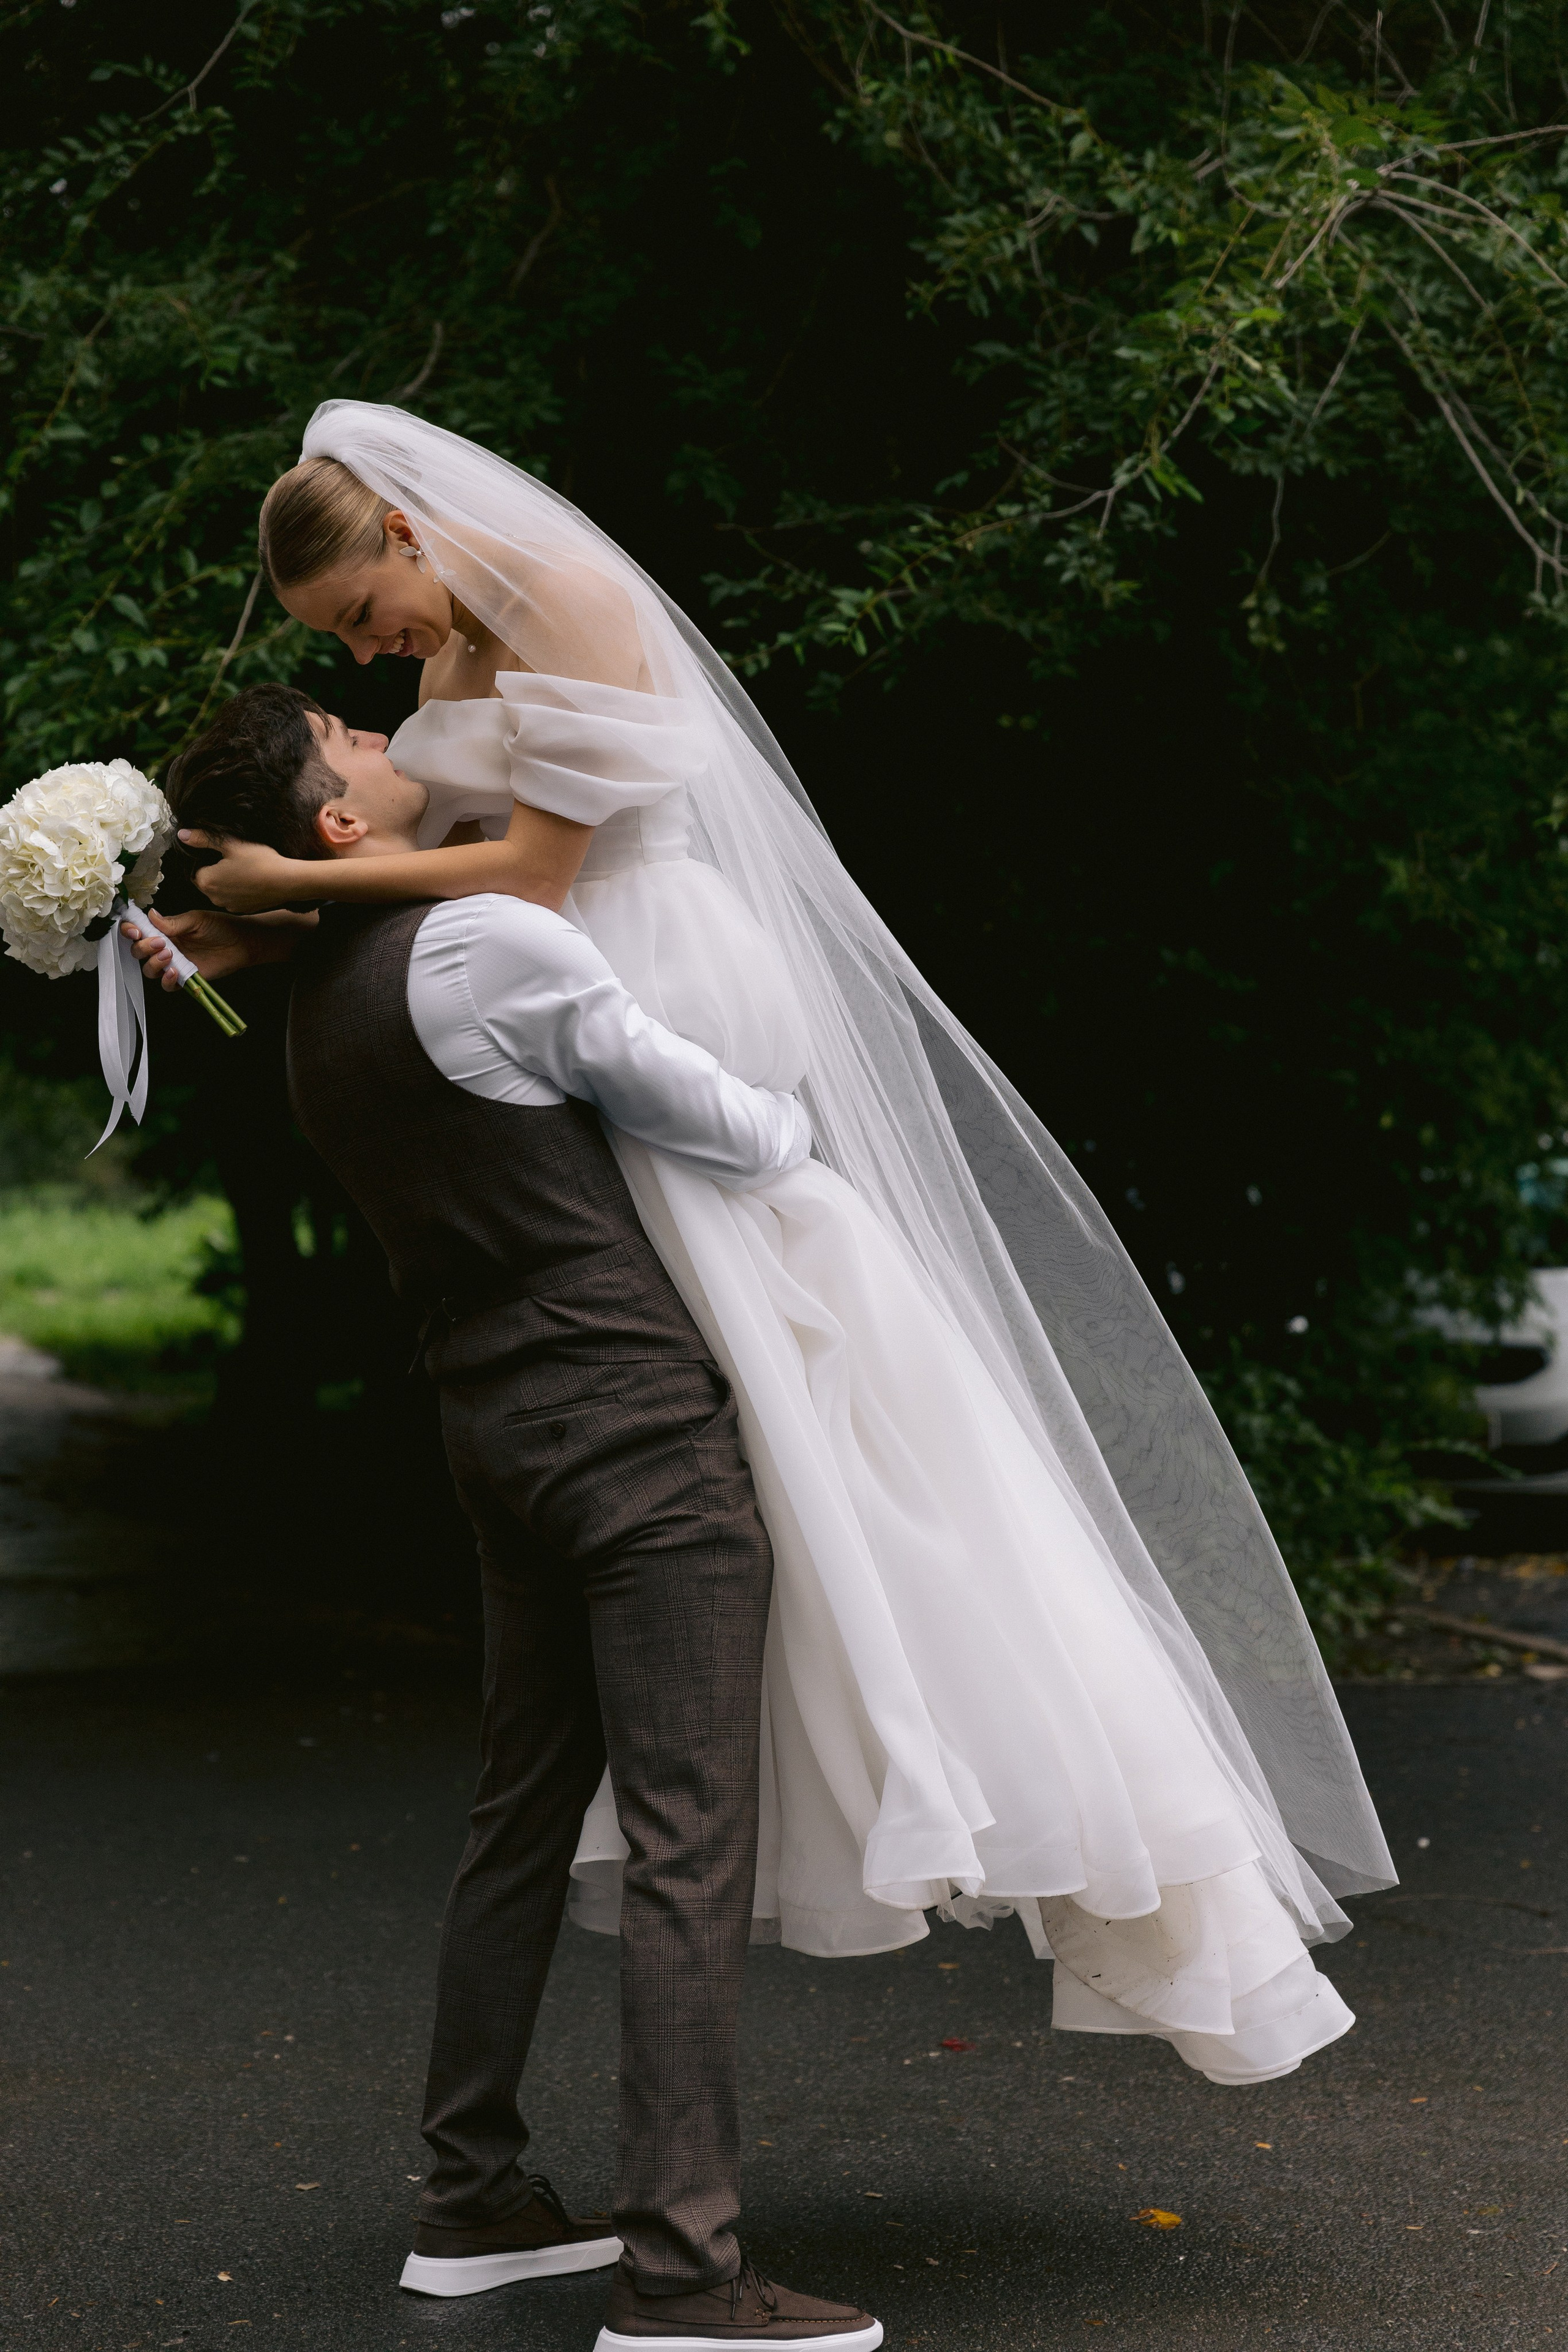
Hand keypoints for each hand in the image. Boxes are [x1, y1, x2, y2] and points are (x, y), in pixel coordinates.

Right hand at [120, 908, 268, 991]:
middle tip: (160, 943)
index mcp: (163, 930)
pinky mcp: (184, 978)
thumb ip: (173, 922)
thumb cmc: (220, 927)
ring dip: (153, 964)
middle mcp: (164, 947)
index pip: (137, 931)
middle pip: (138, 952)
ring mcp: (173, 964)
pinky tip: (175, 972)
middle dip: (143, 948)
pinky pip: (167, 986)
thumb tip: (150, 915)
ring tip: (169, 956)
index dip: (130, 931)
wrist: (241, 943)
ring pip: (149, 970)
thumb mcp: (196, 919)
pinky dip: (166, 981)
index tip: (136, 931)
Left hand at [179, 829, 312, 912]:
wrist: (287, 881)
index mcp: (206, 881)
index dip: (204, 858)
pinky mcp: (243, 909)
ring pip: (220, 889)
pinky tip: (250, 879)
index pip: (194, 868)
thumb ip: (203, 839)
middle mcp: (214, 897)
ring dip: (226, 880)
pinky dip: (238, 889)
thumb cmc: (259, 861)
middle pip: (206, 880)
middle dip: (214, 870)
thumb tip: (182, 835)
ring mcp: (229, 905)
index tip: (218, 851)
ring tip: (242, 868)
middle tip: (231, 857)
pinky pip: (233, 897)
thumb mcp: (230, 844)